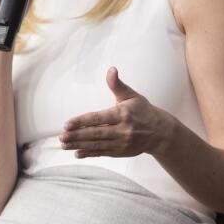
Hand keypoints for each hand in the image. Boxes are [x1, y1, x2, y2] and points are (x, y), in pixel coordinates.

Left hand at [59, 67, 175, 157]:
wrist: (161, 133)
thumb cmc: (143, 111)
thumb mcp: (132, 96)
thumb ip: (117, 85)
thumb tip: (111, 69)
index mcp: (123, 114)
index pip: (98, 118)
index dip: (81, 121)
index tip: (67, 124)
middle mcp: (122, 130)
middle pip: (96, 134)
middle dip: (77, 135)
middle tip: (62, 136)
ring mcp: (122, 143)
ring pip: (97, 145)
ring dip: (79, 145)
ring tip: (64, 144)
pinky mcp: (122, 152)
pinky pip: (103, 153)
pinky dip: (90, 153)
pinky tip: (77, 153)